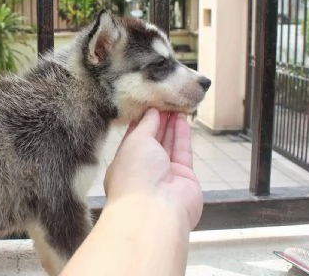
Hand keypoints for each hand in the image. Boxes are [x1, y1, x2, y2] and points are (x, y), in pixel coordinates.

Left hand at [103, 108, 202, 228]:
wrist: (154, 209)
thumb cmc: (134, 174)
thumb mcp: (135, 141)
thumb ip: (146, 125)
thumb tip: (152, 111)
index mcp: (124, 162)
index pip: (134, 137)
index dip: (142, 119)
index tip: (149, 101)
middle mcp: (144, 169)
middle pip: (153, 139)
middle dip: (159, 119)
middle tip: (166, 98)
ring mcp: (165, 174)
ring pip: (169, 143)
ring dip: (172, 124)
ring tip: (176, 103)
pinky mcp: (184, 177)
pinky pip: (183, 151)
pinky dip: (182, 134)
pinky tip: (182, 117)